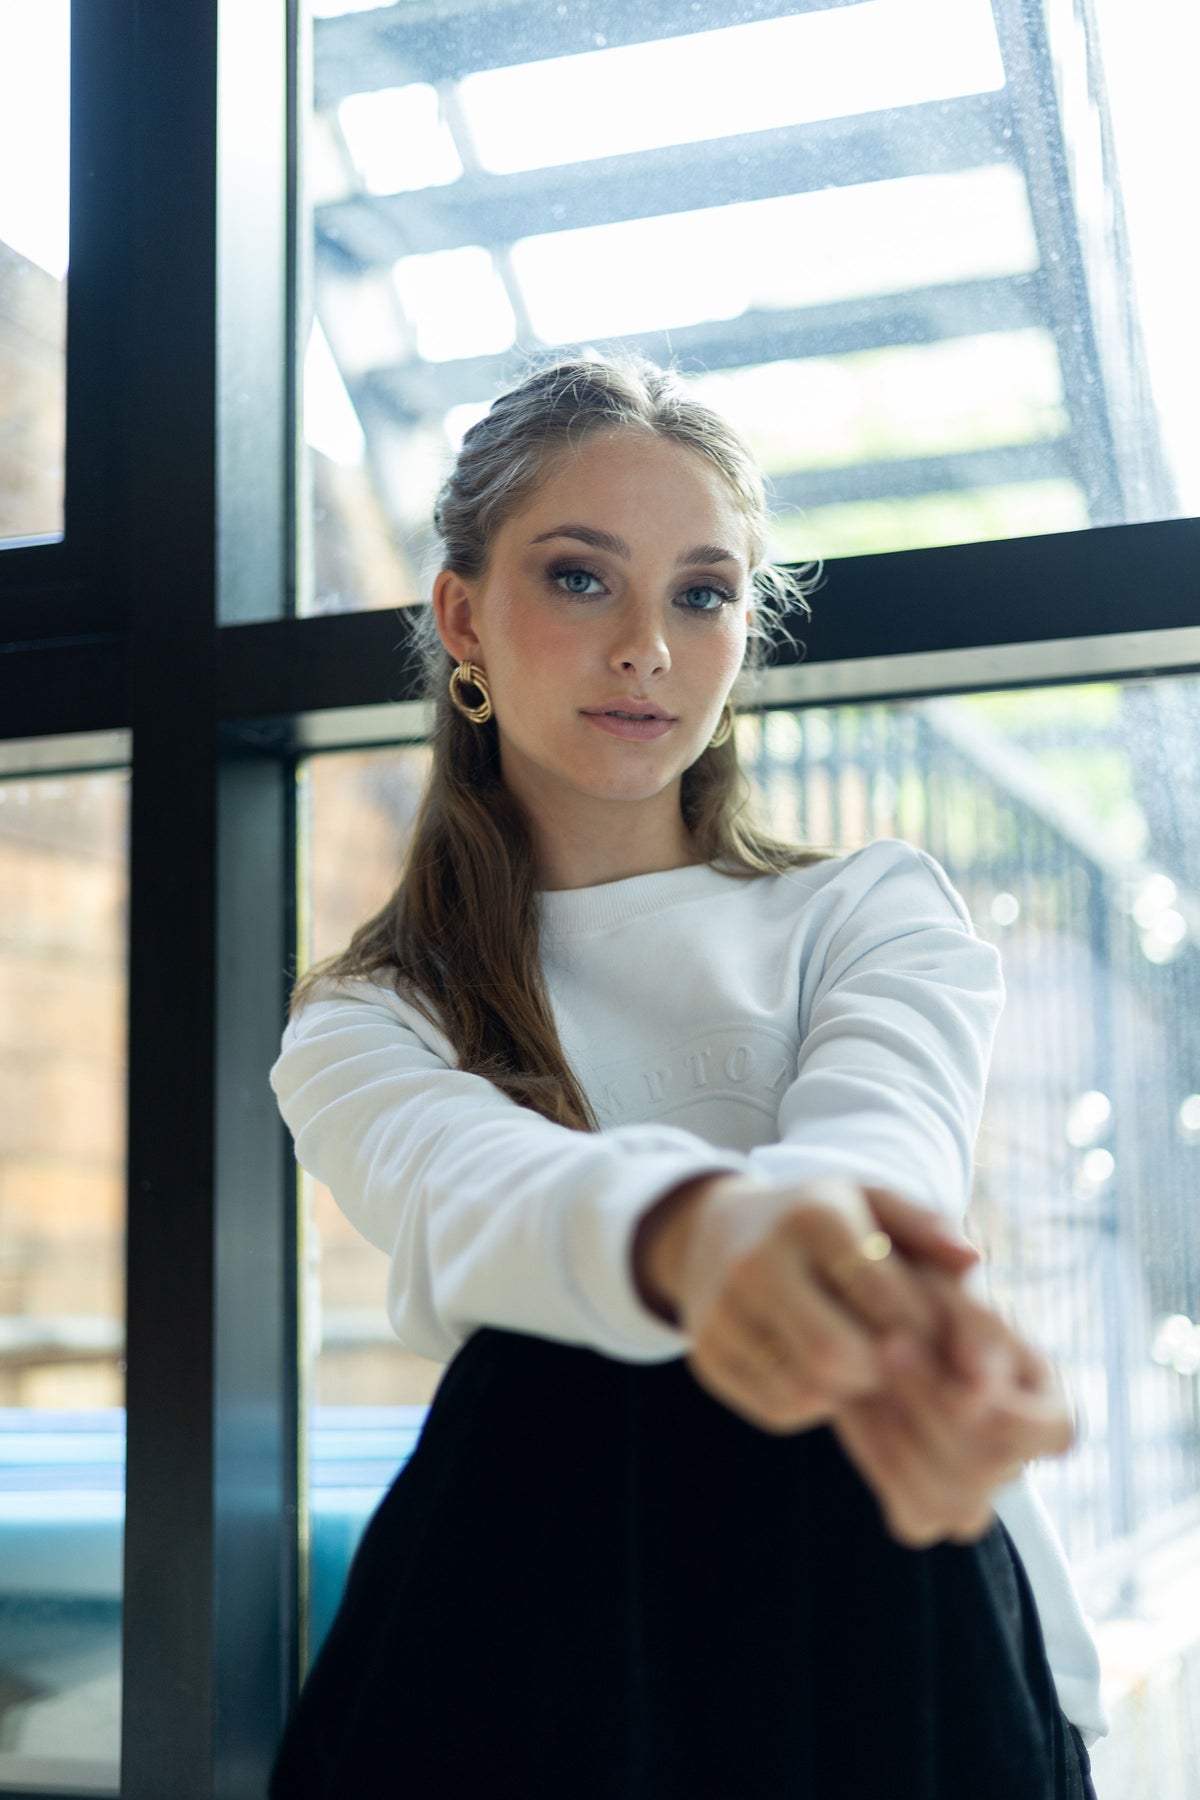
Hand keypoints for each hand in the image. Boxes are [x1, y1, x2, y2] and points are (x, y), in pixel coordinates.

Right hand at [633, 1174, 981, 1436]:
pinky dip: (814, 1403)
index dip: (921, 1330)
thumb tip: (972, 1263)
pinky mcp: (705, 1355)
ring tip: (865, 1365)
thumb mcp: (871, 1202)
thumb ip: (927, 1227)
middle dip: (882, 1371)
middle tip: (900, 1363)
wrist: (714, 1230)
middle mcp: (757, 1261)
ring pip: (807, 1389)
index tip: (937, 1337)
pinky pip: (778, 1407)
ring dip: (850, 1391)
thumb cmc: (818, 1221)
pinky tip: (823, 1371)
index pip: (883, 1296)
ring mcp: (723, 1311)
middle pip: (838, 1355)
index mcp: (812, 1216)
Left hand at [831, 1267, 1075, 1546]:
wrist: (863, 1313)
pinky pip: (914, 1519)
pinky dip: (881, 1463)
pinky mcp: (924, 1508)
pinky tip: (857, 1409)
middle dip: (935, 1405)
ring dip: (904, 1436)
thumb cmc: (922, 1289)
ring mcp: (973, 1491)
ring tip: (870, 1377)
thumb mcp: (954, 1288)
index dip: (1008, 1415)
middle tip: (889, 1345)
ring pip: (957, 1504)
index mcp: (1047, 1404)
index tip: (955, 1374)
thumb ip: (977, 1327)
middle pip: (995, 1468)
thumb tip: (981, 1384)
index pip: (1054, 1433)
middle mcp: (1018, 1459)